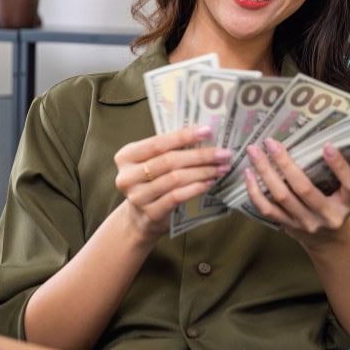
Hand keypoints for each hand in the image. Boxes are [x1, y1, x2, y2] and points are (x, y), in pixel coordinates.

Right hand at [113, 125, 231, 242]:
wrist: (140, 219)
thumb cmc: (151, 183)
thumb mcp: (152, 163)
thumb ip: (169, 150)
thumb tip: (204, 134)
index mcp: (126, 156)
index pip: (158, 143)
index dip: (184, 136)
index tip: (208, 130)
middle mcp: (127, 176)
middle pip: (169, 161)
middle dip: (200, 156)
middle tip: (223, 153)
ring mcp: (137, 197)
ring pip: (175, 179)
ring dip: (203, 172)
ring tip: (221, 168)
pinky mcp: (150, 214)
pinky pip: (177, 197)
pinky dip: (196, 188)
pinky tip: (209, 183)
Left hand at [243, 139, 349, 246]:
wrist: (329, 240)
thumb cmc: (336, 205)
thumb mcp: (345, 193)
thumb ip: (336, 173)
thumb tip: (314, 138)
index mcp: (348, 203)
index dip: (340, 166)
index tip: (327, 145)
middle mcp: (328, 215)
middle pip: (304, 188)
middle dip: (285, 163)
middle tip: (271, 142)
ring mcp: (306, 223)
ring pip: (282, 196)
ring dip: (265, 172)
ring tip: (254, 153)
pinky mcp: (289, 226)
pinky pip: (268, 209)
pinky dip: (255, 191)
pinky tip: (248, 174)